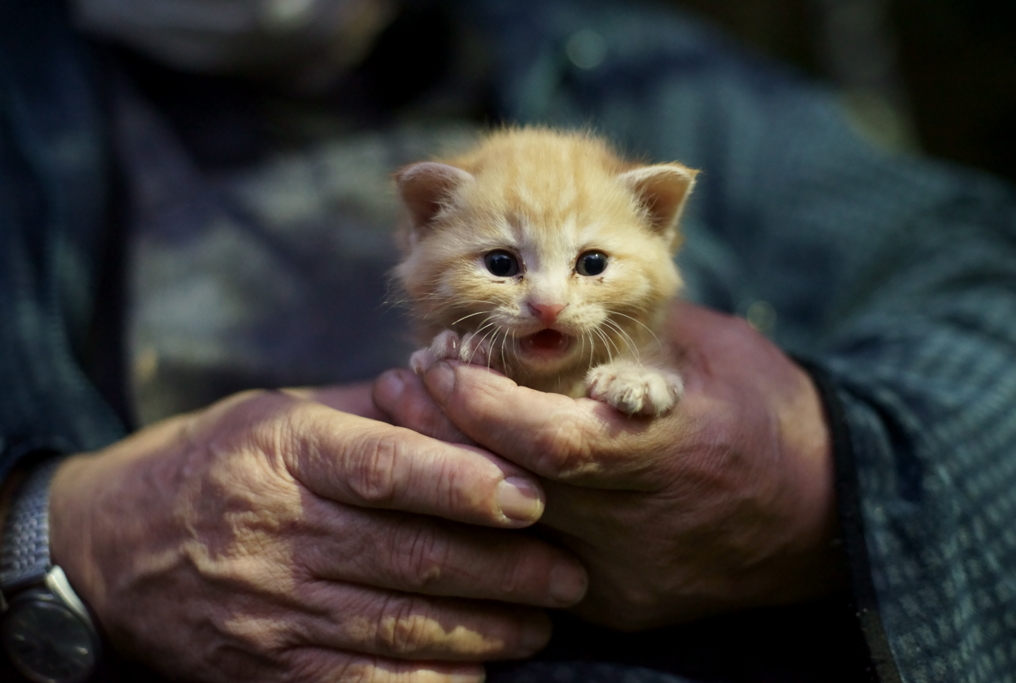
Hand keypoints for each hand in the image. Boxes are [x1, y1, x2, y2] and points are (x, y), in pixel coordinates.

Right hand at [48, 384, 587, 682]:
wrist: (105, 551)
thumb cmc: (209, 465)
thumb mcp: (274, 415)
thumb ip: (366, 412)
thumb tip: (458, 401)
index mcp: (285, 453)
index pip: (384, 468)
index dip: (462, 483)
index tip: (531, 496)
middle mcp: (278, 532)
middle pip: (409, 554)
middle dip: (504, 569)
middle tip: (568, 574)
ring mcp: (269, 609)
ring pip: (397, 626)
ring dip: (483, 629)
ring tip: (541, 622)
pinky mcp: (264, 667)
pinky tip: (478, 673)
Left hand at [374, 302, 845, 629]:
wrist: (827, 517)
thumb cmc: (768, 415)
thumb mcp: (710, 351)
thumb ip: (627, 332)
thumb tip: (543, 312)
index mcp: (668, 453)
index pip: (545, 438)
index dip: (478, 399)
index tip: (435, 355)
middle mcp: (639, 529)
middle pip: (509, 487)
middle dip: (441, 433)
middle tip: (397, 384)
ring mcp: (623, 581)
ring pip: (507, 533)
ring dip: (453, 474)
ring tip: (413, 421)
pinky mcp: (617, 609)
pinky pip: (534, 566)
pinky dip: (490, 520)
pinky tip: (459, 477)